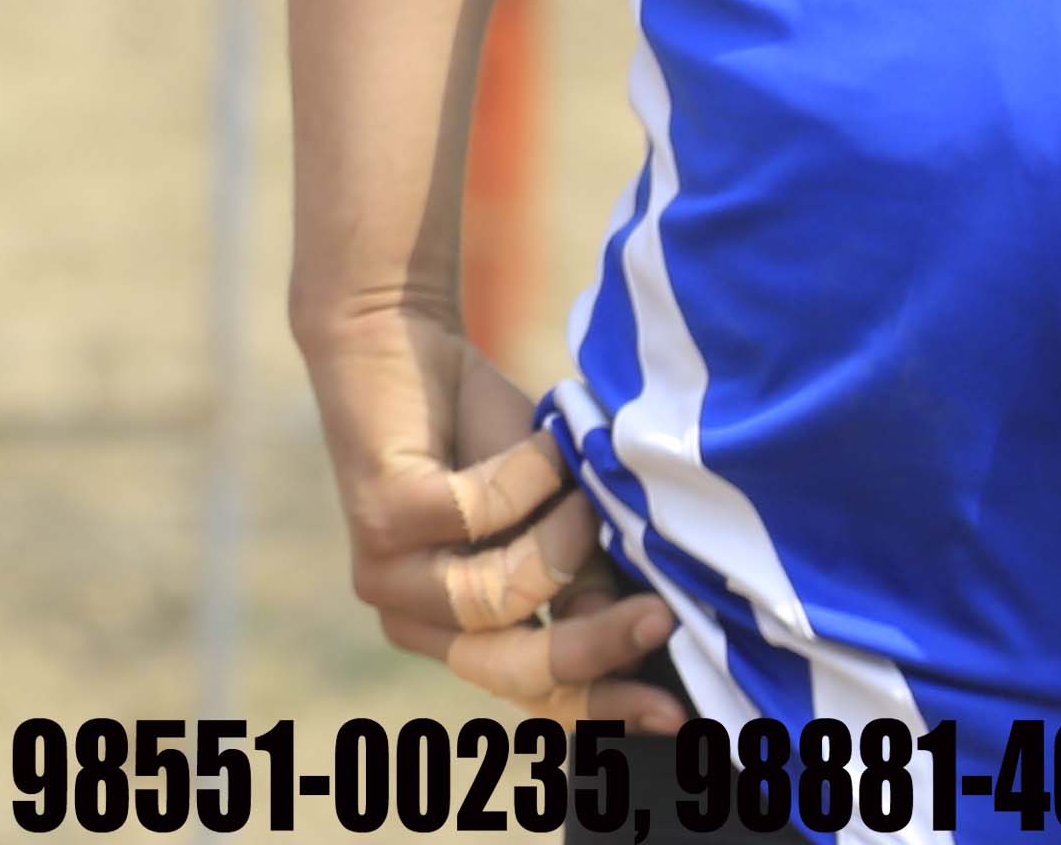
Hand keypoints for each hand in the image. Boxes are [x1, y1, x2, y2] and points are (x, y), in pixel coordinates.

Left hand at [309, 312, 684, 724]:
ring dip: (564, 543)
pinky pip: (480, 520)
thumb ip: (588, 588)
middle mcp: (416, 618)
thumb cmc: (495, 441)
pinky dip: (530, 480)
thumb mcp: (561, 526)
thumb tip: (654, 645)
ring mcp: (390, 573)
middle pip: (518, 668)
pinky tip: (542, 446)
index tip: (679, 720)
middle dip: (597, 646)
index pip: (538, 694)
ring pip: (501, 600)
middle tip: (662, 617)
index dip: (606, 709)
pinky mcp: (381, 517)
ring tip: (583, 493)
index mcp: (464, 634)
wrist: (407, 341)